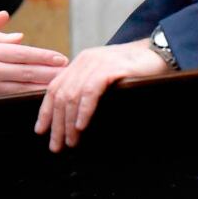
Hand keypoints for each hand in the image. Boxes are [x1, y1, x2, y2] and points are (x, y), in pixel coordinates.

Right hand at [0, 11, 67, 106]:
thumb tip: (16, 31)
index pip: (23, 52)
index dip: (44, 56)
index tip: (61, 58)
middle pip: (27, 69)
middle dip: (50, 71)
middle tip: (69, 73)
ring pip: (23, 84)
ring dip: (44, 84)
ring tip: (61, 84)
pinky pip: (11, 95)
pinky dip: (27, 95)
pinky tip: (39, 96)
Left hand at [34, 39, 170, 151]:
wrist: (157, 53)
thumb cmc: (133, 69)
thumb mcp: (103, 76)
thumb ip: (87, 87)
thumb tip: (72, 115)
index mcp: (79, 63)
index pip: (53, 88)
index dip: (45, 111)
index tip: (40, 131)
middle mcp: (84, 61)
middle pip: (61, 95)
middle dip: (56, 123)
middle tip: (56, 145)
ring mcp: (96, 64)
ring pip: (73, 96)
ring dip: (69, 122)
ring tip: (70, 141)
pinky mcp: (110, 69)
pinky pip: (91, 92)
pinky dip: (84, 110)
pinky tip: (81, 125)